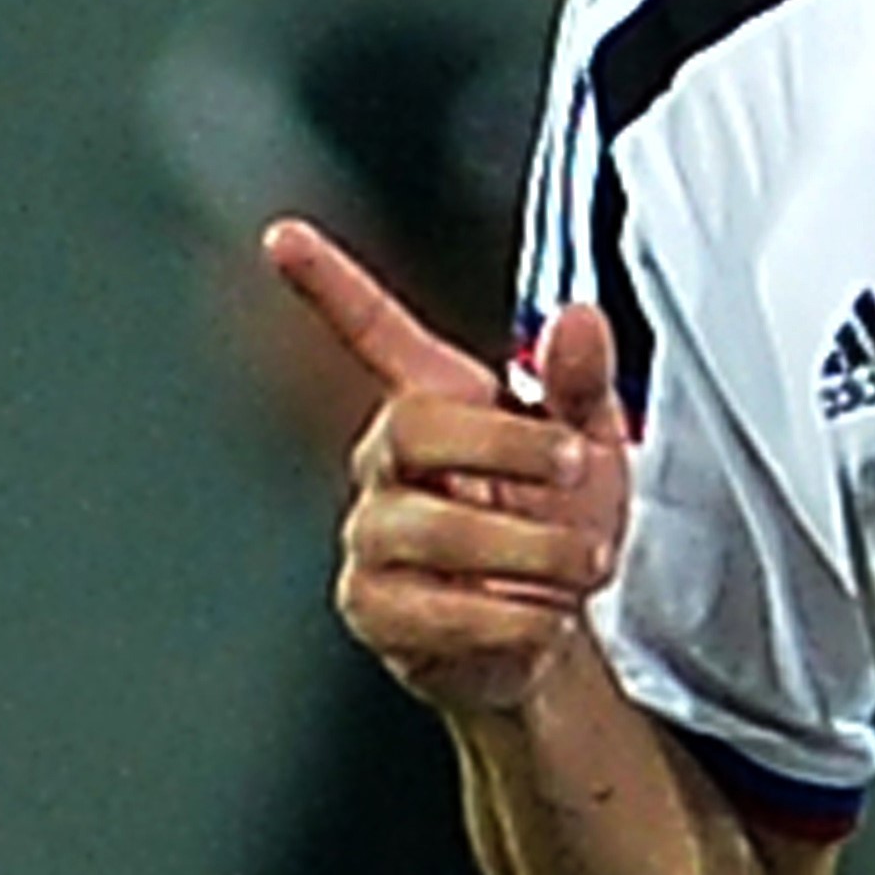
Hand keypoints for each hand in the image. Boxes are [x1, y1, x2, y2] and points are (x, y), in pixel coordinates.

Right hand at [269, 217, 631, 722]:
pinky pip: (435, 607)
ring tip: (580, 563)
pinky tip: (540, 611)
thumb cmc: (559, 529)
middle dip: (507, 448)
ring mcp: (371, 537)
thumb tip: (578, 319)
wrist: (551, 638)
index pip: (369, 330)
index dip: (325, 282)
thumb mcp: (590, 446)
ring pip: (431, 528)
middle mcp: (387, 462)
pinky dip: (510, 612)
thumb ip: (579, 383)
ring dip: (527, 545)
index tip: (283, 236)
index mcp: (433, 403)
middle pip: (413, 427)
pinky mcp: (373, 608)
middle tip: (573, 468)